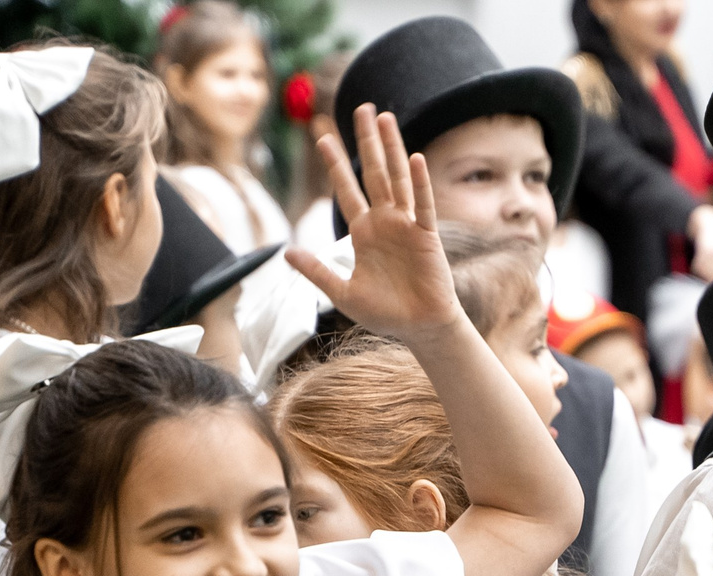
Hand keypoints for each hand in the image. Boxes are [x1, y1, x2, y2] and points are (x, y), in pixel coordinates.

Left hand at [288, 105, 457, 344]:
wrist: (419, 329)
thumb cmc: (385, 313)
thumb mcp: (342, 293)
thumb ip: (317, 271)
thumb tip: (286, 253)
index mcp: (364, 233)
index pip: (347, 190)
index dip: (335, 164)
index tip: (322, 136)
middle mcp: (385, 222)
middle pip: (373, 172)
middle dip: (365, 141)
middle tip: (361, 108)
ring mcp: (407, 226)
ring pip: (397, 179)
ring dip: (391, 149)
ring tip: (384, 118)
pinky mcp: (426, 236)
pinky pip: (422, 205)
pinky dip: (420, 183)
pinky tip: (415, 159)